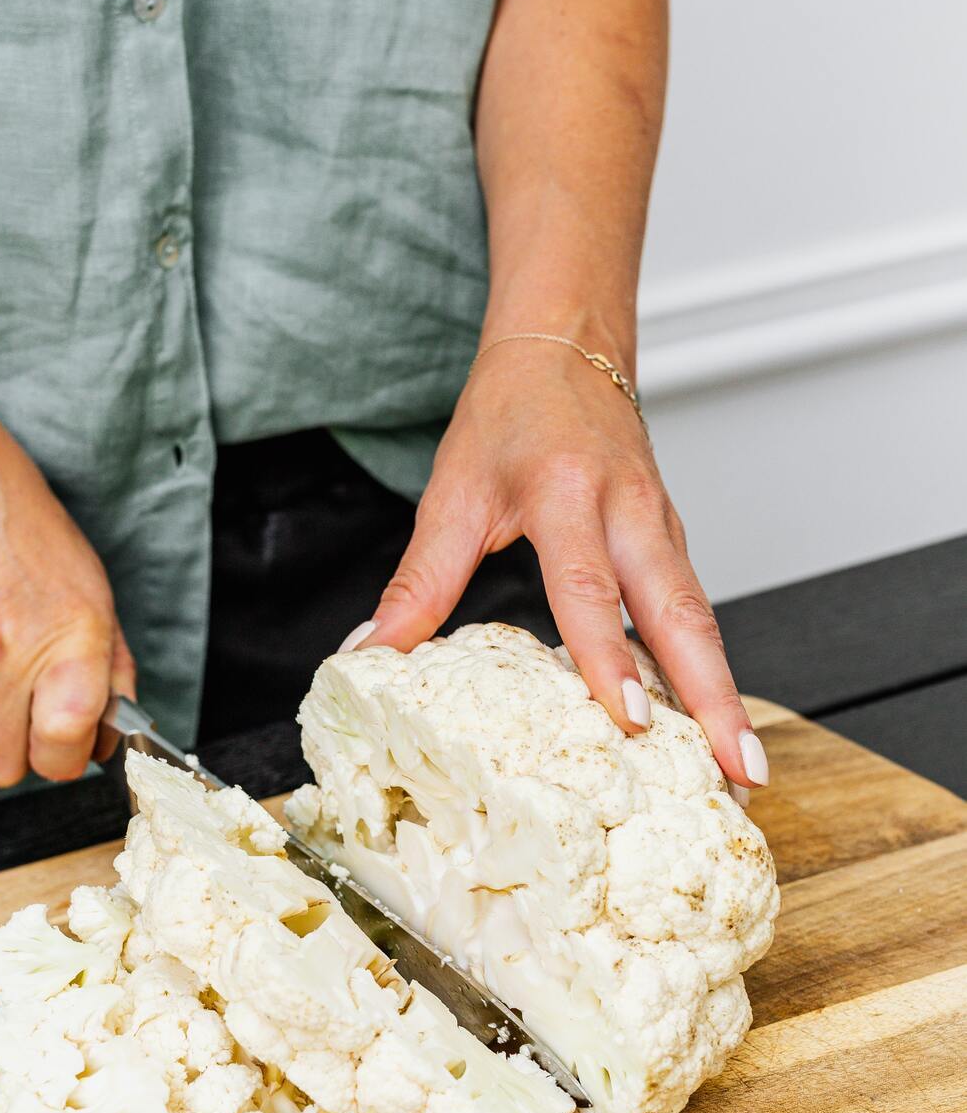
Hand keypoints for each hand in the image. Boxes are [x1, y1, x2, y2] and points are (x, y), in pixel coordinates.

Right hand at [0, 372, 134, 787]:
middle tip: (20, 709)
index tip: (63, 742)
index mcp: (75, 632)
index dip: (62, 758)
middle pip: (2, 766)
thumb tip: (105, 738)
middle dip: (13, 749)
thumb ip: (106, 665)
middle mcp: (15, 645)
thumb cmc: (14, 512)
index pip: (63, 749)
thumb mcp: (87, 580)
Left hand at [351, 340, 766, 791]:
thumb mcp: (452, 490)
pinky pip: (696, 610)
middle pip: (683, 615)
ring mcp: (662, 526)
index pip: (590, 588)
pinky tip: (713, 724)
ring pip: (702, 618)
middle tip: (739, 771)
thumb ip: (416, 583)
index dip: (610, 657)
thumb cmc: (510, 412)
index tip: (629, 719)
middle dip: (714, 699)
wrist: (566, 341)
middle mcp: (630, 512)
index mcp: (569, 493)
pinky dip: (710, 668)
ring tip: (743, 769)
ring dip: (725, 694)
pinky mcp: (673, 540)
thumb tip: (369, 653)